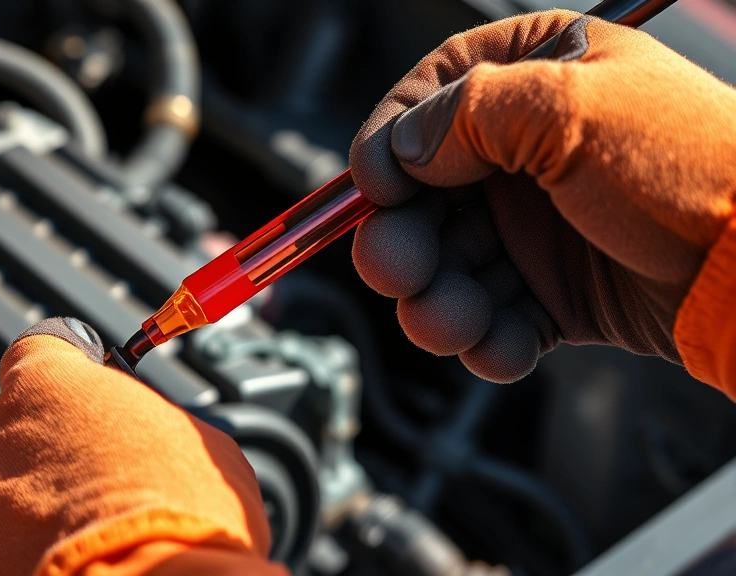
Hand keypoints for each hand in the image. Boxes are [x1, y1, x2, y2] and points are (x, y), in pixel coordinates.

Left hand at [0, 318, 279, 575]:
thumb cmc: (179, 516)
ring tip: (74, 539)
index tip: (75, 396)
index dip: (60, 377)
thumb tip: (147, 433)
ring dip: (21, 508)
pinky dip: (3, 556)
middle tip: (92, 489)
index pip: (35, 351)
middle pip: (11, 430)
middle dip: (44, 457)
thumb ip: (149, 420)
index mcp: (48, 383)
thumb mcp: (191, 442)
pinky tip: (52, 567)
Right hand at [349, 10, 735, 382]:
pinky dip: (487, 339)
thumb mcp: (572, 107)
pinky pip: (493, 316)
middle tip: (399, 272)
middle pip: (422, 197)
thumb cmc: (691, 167)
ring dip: (438, 303)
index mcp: (536, 79)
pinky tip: (504, 347)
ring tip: (456, 324)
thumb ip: (466, 114)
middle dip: (402, 243)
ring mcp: (538, 225)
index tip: (373, 188)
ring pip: (449, 266)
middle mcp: (527, 152)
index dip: (386, 145)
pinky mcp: (553, 290)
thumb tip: (401, 148)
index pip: (428, 101)